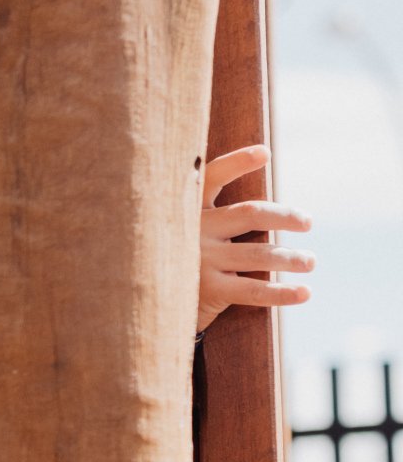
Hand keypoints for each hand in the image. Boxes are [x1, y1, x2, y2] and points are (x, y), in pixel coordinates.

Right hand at [197, 144, 313, 333]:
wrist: (152, 309)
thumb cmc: (182, 265)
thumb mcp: (189, 235)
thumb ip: (216, 219)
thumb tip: (269, 212)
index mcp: (191, 212)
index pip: (211, 178)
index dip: (236, 163)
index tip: (263, 153)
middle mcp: (196, 232)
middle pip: (250, 213)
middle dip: (284, 216)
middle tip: (307, 223)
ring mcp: (202, 261)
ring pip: (260, 253)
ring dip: (291, 257)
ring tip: (309, 261)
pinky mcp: (209, 290)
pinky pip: (254, 290)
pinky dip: (282, 292)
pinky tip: (304, 293)